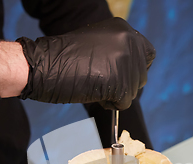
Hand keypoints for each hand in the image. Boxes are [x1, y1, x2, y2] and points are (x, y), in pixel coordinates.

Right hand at [16, 17, 155, 109]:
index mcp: (124, 29)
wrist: (44, 65)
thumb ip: (118, 52)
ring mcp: (125, 61)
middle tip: (102, 83)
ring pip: (134, 90)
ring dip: (116, 94)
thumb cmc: (64, 58)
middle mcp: (129, 41)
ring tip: (94, 86)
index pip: (148, 54)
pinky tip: (94, 94)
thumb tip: (133, 70)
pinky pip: (125, 102)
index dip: (137, 68)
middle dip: (125, 84)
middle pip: (142, 75)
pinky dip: (111, 104)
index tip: (124, 76)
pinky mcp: (120, 81)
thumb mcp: (98, 45)